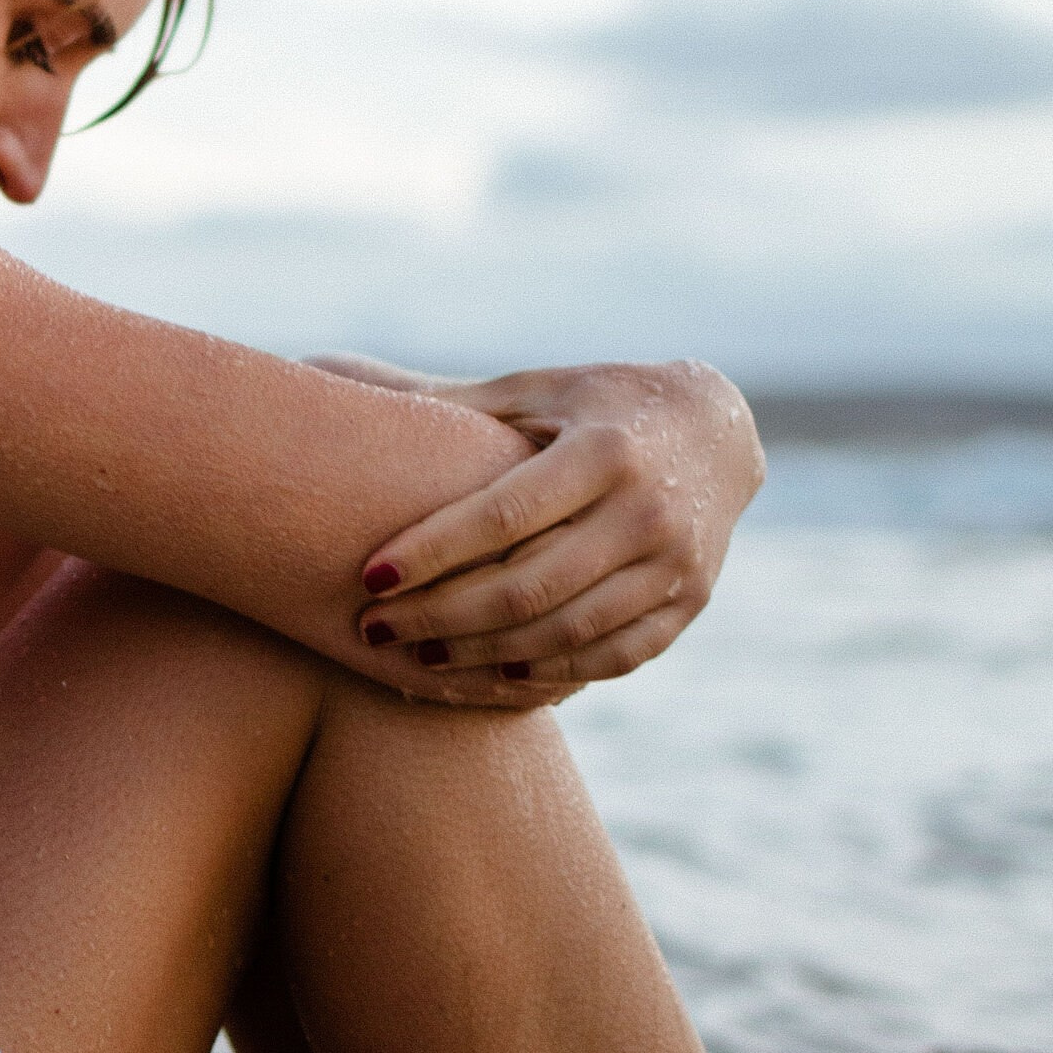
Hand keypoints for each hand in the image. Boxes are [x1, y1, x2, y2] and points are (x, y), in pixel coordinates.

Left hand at [310, 356, 765, 703]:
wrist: (718, 431)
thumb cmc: (597, 405)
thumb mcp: (535, 391)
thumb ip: (450, 404)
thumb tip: (334, 380)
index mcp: (605, 451)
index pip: (503, 516)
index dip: (432, 554)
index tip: (367, 577)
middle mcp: (648, 511)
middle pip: (527, 588)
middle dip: (441, 617)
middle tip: (374, 630)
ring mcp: (676, 565)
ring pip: (565, 631)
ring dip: (482, 654)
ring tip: (418, 655)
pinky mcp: (689, 604)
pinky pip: (611, 655)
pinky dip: (549, 670)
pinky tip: (494, 672)